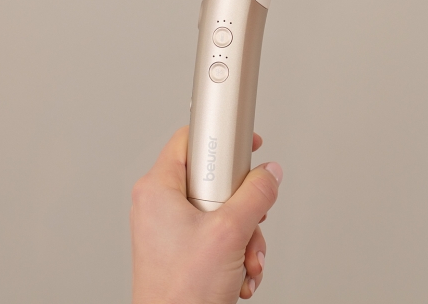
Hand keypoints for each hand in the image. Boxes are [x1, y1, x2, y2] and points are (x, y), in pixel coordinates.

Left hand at [131, 127, 281, 303]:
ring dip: (245, 238)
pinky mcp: (182, 250)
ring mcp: (170, 229)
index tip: (248, 145)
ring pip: (223, 212)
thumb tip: (269, 174)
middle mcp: (159, 205)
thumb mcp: (230, 232)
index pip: (190, 140)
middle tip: (247, 222)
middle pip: (215, 181)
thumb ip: (255, 195)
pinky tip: (239, 273)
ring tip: (245, 259)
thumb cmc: (180, 292)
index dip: (222, 139)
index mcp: (157, 188)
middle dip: (244, 208)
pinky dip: (236, 253)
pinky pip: (219, 236)